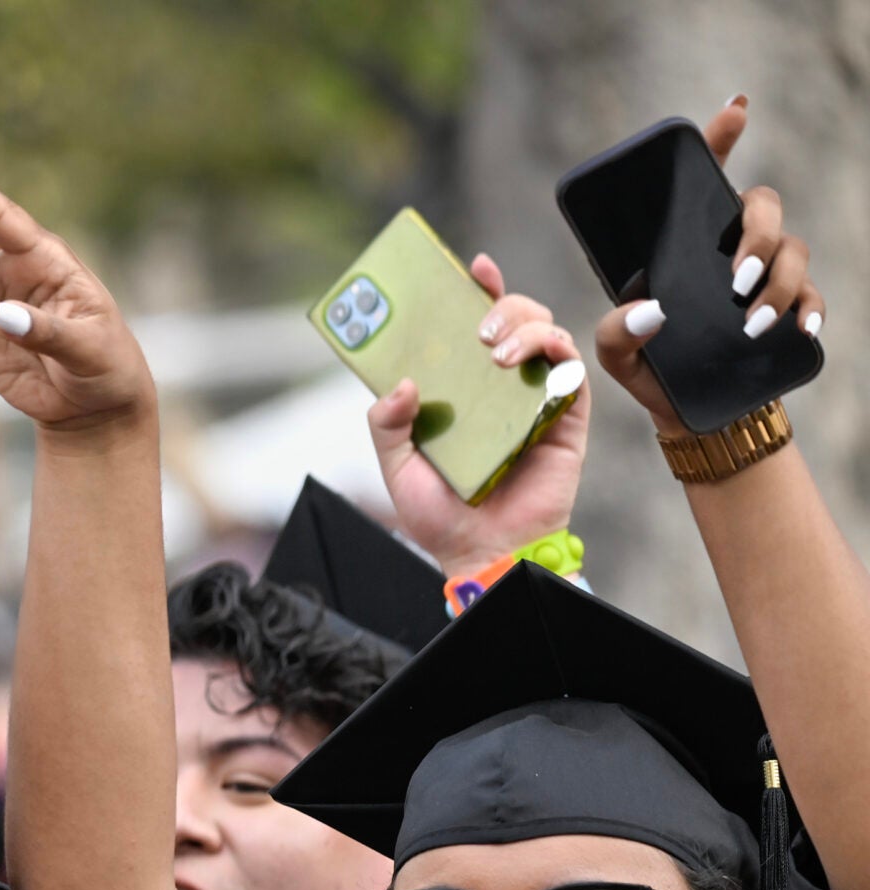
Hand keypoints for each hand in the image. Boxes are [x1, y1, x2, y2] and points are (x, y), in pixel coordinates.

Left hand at [372, 254, 588, 574]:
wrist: (481, 553)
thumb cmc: (441, 515)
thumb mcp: (398, 467)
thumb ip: (386, 425)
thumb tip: (401, 383)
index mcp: (464, 389)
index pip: (474, 327)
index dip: (477, 290)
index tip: (472, 266)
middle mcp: (502, 387)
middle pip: (517, 319)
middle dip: (504, 305)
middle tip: (479, 327)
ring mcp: (537, 398)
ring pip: (548, 334)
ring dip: (527, 326)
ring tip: (496, 351)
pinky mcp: (567, 418)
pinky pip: (573, 370)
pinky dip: (557, 352)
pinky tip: (533, 359)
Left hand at [596, 98, 823, 439]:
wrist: (689, 412)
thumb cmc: (649, 369)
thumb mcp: (615, 354)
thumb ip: (615, 333)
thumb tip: (650, 311)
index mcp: (684, 244)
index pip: (705, 181)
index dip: (720, 139)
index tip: (734, 109)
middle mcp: (728, 248)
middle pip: (761, 206)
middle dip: (756, 234)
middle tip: (735, 278)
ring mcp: (763, 276)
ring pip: (793, 249)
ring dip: (777, 282)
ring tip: (751, 323)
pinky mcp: (788, 309)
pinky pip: (812, 295)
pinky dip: (809, 309)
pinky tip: (799, 328)